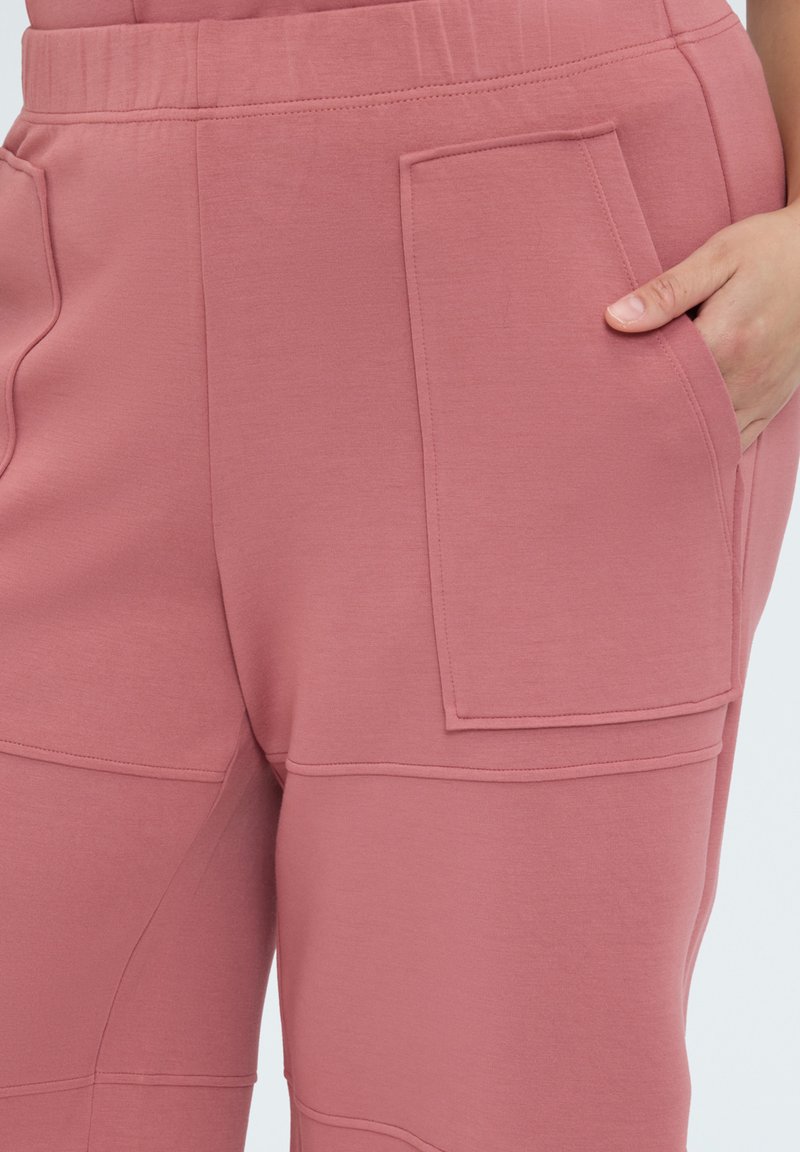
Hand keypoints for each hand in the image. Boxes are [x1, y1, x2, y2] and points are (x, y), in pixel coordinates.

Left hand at [604, 202, 799, 452]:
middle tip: (609, 425)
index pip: (662, 384)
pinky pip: (739, 439)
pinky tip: (681, 446)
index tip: (601, 394)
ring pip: (710, 436)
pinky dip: (710, 446)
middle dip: (647, 422)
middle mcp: (746, 378)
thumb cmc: (770, 250)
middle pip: (682, 416)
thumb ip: (667, 292)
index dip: (628, 391)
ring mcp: (762, 395)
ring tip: (637, 440)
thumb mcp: (718, 257)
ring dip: (676, 440)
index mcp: (726, 342)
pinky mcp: (774, 402)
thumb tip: (614, 318)